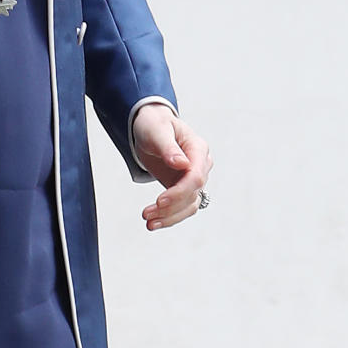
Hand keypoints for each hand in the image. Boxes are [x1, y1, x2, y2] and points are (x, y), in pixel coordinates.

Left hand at [132, 103, 212, 230]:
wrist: (150, 127)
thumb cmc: (154, 124)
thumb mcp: (157, 131)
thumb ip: (168, 148)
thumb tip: (182, 164)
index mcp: (198, 148)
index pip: (196, 176)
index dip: (179, 192)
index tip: (160, 201)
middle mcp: (200, 165)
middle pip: (192, 194)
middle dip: (170, 207)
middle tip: (146, 214)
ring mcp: (193, 178)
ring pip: (189, 205)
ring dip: (169, 217)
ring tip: (149, 222)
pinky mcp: (183, 188)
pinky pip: (181, 207)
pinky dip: (169, 217)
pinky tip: (154, 223)